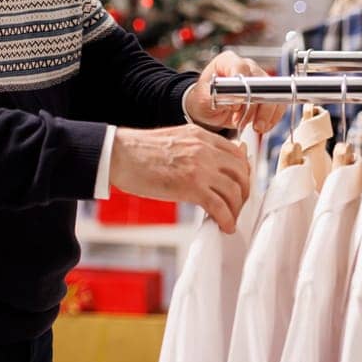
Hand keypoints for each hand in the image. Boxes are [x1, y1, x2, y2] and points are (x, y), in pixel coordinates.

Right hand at [111, 124, 251, 233]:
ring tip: (229, 218)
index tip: (238, 184)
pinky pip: (220, 206)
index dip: (242, 172)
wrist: (118, 155)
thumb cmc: (138, 150)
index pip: (237, 153)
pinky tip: (223, 226)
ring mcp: (200, 167)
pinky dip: (226, 219)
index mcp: (200, 135)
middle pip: (241, 173)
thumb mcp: (174, 139)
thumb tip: (211, 166)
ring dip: (236, 209)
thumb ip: (196, 148)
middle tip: (236, 204)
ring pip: (234, 191)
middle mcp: (205, 149)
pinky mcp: (191, 186)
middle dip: (243, 192)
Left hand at [184, 50, 282, 134]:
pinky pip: (278, 103)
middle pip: (262, 83)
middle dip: (259, 107)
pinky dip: (272, 118)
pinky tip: (261, 126)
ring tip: (256, 127)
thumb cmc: (203, 98)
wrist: (208, 107)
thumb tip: (236, 102)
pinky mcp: (267, 92)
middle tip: (253, 124)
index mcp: (227, 61)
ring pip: (274, 94)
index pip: (241, 68)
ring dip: (267, 114)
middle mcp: (246, 67)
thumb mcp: (202, 98)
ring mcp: (258, 79)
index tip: (237, 107)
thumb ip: (217, 96)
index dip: (242, 88)